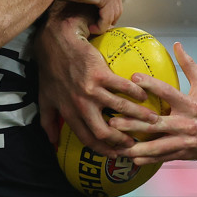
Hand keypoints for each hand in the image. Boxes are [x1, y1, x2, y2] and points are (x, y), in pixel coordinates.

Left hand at [35, 7, 156, 155]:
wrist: (56, 42)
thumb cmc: (50, 69)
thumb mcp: (44, 97)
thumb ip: (48, 121)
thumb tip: (52, 143)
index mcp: (68, 112)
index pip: (87, 139)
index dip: (102, 150)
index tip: (115, 155)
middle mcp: (80, 104)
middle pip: (105, 132)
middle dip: (122, 141)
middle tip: (135, 142)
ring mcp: (91, 90)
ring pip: (120, 109)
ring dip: (139, 116)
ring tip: (151, 119)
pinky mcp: (100, 74)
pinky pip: (123, 87)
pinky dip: (136, 93)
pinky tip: (143, 95)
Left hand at [111, 42, 196, 163]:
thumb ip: (188, 65)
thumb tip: (176, 44)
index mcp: (189, 104)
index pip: (167, 92)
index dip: (150, 84)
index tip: (132, 78)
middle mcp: (186, 124)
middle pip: (156, 124)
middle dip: (133, 123)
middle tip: (113, 121)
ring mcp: (185, 141)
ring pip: (158, 145)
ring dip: (137, 147)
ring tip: (118, 145)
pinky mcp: (184, 153)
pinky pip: (164, 156)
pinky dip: (149, 159)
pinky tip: (132, 159)